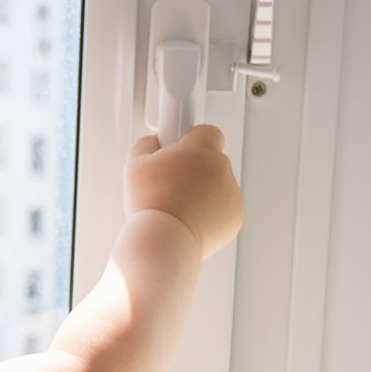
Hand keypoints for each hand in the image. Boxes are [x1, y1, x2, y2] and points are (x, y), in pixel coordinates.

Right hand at [124, 125, 242, 257]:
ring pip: (218, 184)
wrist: (166, 240)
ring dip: (203, 191)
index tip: (180, 148)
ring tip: (178, 205)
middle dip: (195, 167)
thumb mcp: (135, 164)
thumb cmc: (152, 205)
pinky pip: (223, 207)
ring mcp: (232, 193)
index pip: (207, 131)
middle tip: (172, 182)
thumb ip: (147, 145)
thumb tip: (153, 143)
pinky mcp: (235, 217)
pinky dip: (211, 212)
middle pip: (212, 159)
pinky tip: (189, 219)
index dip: (192, 139)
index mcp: (201, 150)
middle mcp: (221, 168)